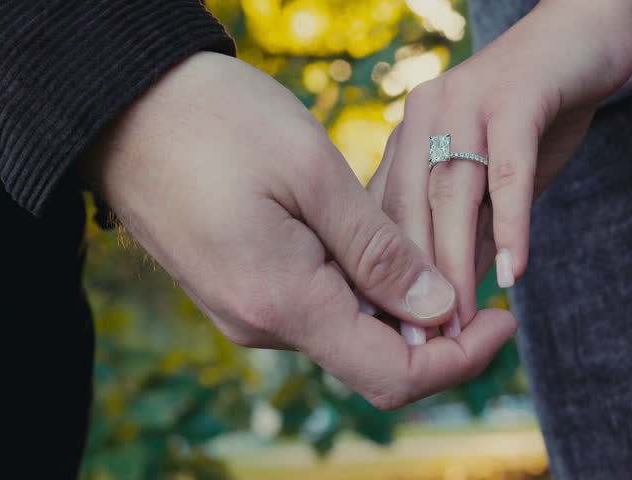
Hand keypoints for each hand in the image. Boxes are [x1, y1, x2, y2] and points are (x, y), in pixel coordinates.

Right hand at [81, 52, 516, 409]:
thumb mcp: (312, 173)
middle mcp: (262, 323)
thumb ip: (379, 251)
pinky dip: (359, 287)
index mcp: (284, 301)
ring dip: (397, 304)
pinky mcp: (241, 287)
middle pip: (373, 360)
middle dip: (438, 332)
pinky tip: (374, 241)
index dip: (462, 360)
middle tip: (480, 274)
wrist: (123, 107)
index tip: (508, 319)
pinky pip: (315, 305)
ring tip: (429, 245)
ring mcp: (247, 309)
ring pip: (346, 330)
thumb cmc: (216, 122)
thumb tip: (439, 310)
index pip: (394, 375)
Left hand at [369, 0, 631, 330]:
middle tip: (423, 345)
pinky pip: (508, 169)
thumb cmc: (535, 112)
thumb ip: (472, 224)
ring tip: (460, 322)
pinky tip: (513, 272)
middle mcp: (425, 117)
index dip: (386, 278)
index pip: (386, 216)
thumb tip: (456, 290)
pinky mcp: (515, 95)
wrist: (583, 35)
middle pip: (409, 210)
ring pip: (451, 194)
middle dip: (414, 284)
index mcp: (410, 137)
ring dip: (455, 265)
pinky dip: (510, 223)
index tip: (395, 333)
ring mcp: (466, 102)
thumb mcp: (494, 177)